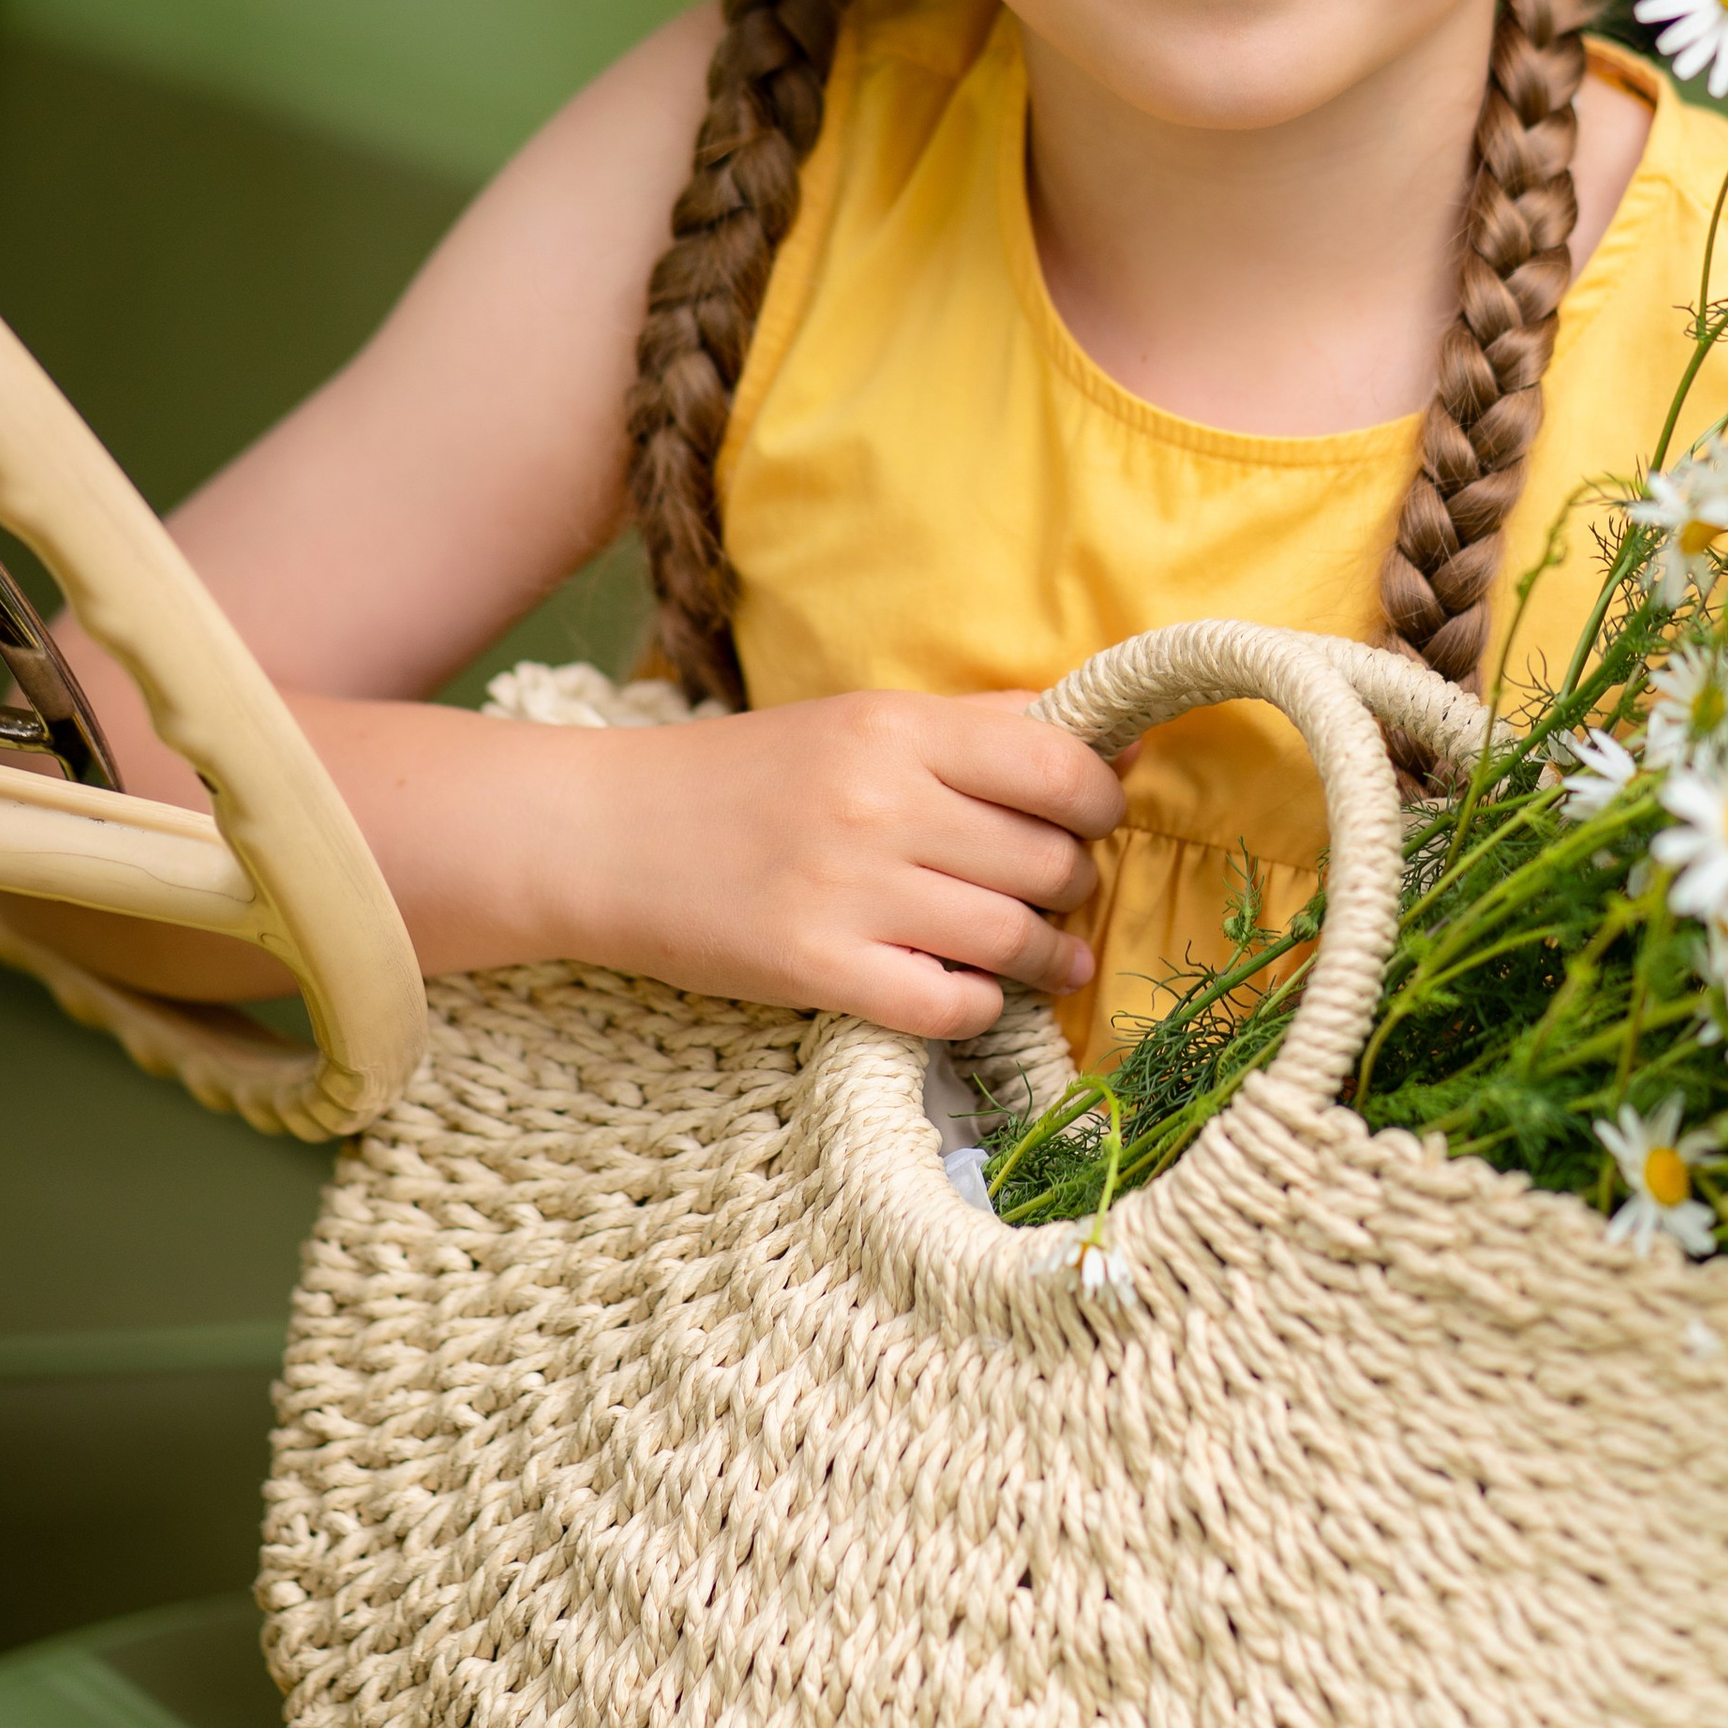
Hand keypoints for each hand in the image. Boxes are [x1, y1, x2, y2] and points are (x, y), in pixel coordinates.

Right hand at [560, 687, 1124, 1036]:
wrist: (606, 834)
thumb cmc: (746, 775)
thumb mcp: (859, 720)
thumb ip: (985, 726)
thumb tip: (1121, 747)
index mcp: (895, 728)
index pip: (1059, 766)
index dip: (1103, 801)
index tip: (1096, 819)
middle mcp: (879, 804)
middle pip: (1048, 858)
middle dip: (1075, 881)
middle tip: (1062, 890)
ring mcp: (848, 891)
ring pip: (1012, 937)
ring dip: (1048, 954)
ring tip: (1050, 956)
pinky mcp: (817, 970)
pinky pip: (951, 1006)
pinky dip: (983, 1006)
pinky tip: (975, 993)